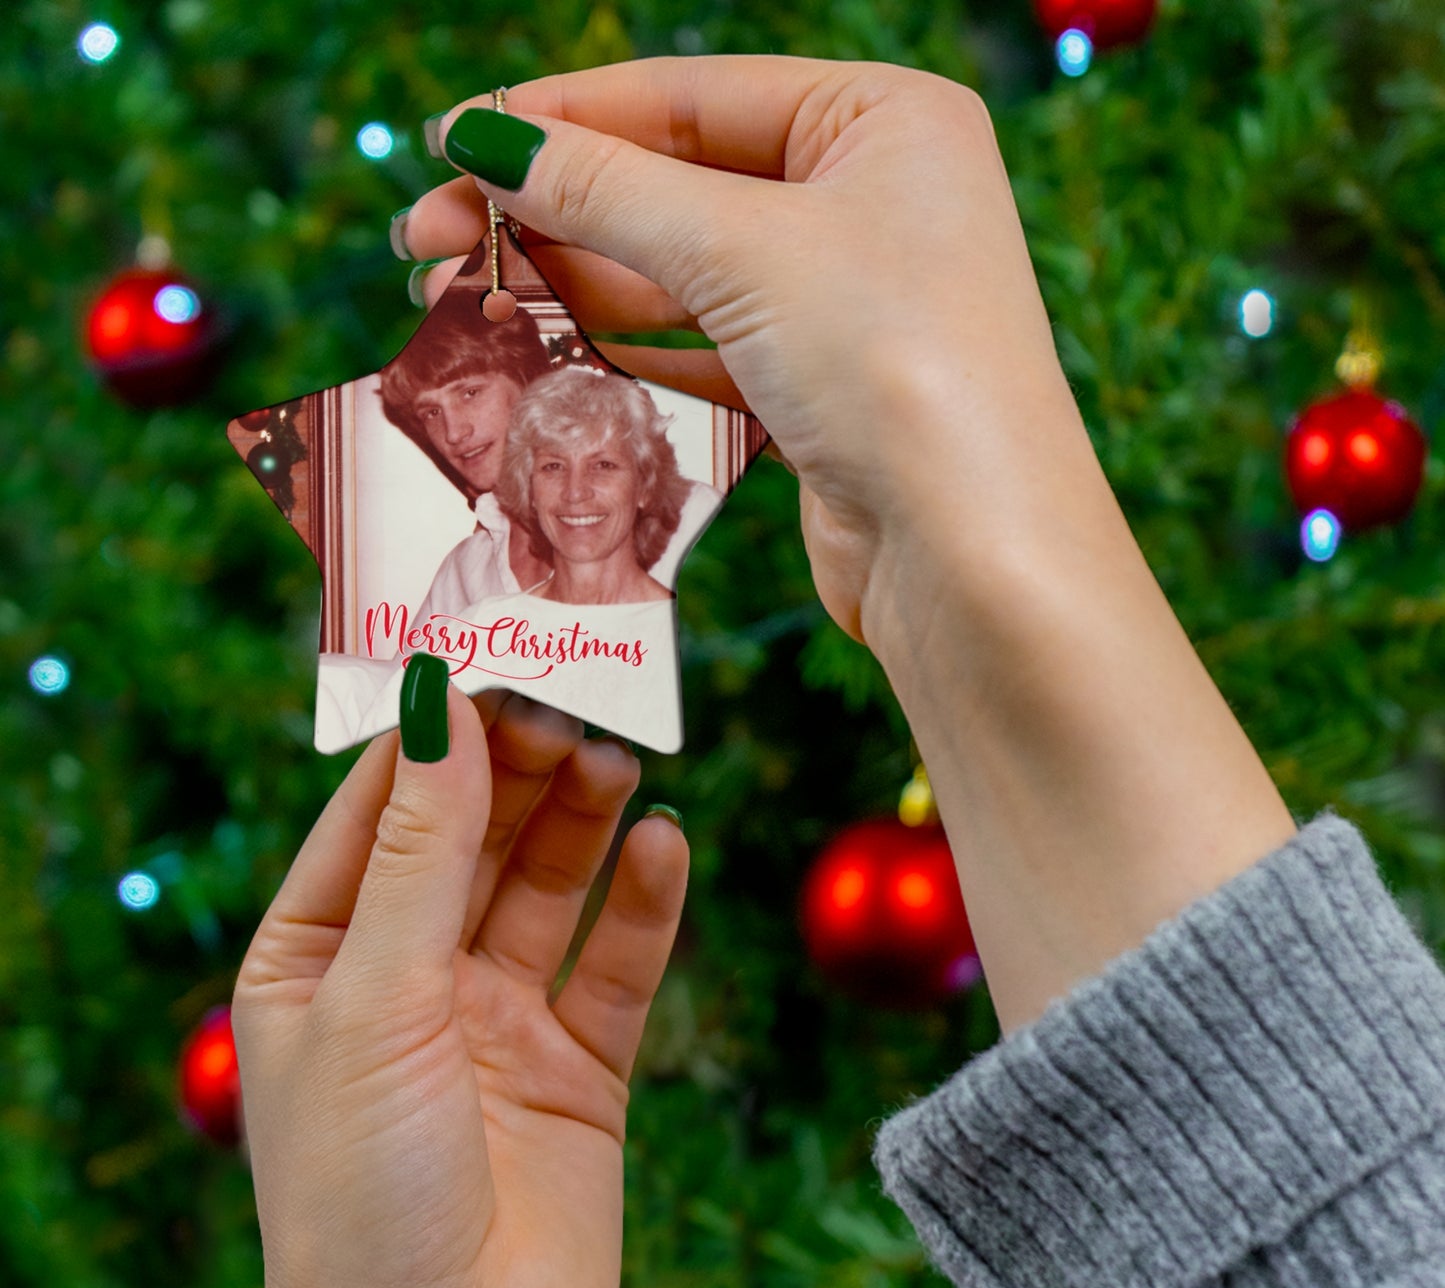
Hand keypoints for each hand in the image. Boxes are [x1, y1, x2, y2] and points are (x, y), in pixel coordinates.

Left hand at [232, 690, 687, 1287]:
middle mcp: (407, 980)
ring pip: (548, 886)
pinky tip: (666, 845)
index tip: (488, 656)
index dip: (432, 736)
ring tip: (618, 758)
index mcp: (317, 959)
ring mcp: (497, 1022)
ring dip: (582, 820)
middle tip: (572, 702)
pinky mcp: (579, 1068)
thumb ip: (418, 852)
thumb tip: (436, 706)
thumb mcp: (374, 999)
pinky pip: (616, 963)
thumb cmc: (362, 1197)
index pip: (377, 812)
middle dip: (518, 769)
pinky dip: (644, 903)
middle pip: (472, 838)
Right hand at [400, 60, 1295, 1038]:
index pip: (688, 96)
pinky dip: (620, 348)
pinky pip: (700, 349)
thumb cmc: (897, 367)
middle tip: (427, 240)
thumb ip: (606, 191)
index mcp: (881, 121)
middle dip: (548, 212)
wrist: (974, 556)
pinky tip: (540, 348)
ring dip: (570, 284)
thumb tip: (486, 140)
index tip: (452, 144)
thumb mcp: (742, 250)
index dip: (561, 119)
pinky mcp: (818, 391)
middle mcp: (869, 201)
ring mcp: (845, 302)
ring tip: (458, 297)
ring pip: (678, 275)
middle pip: (674, 186)